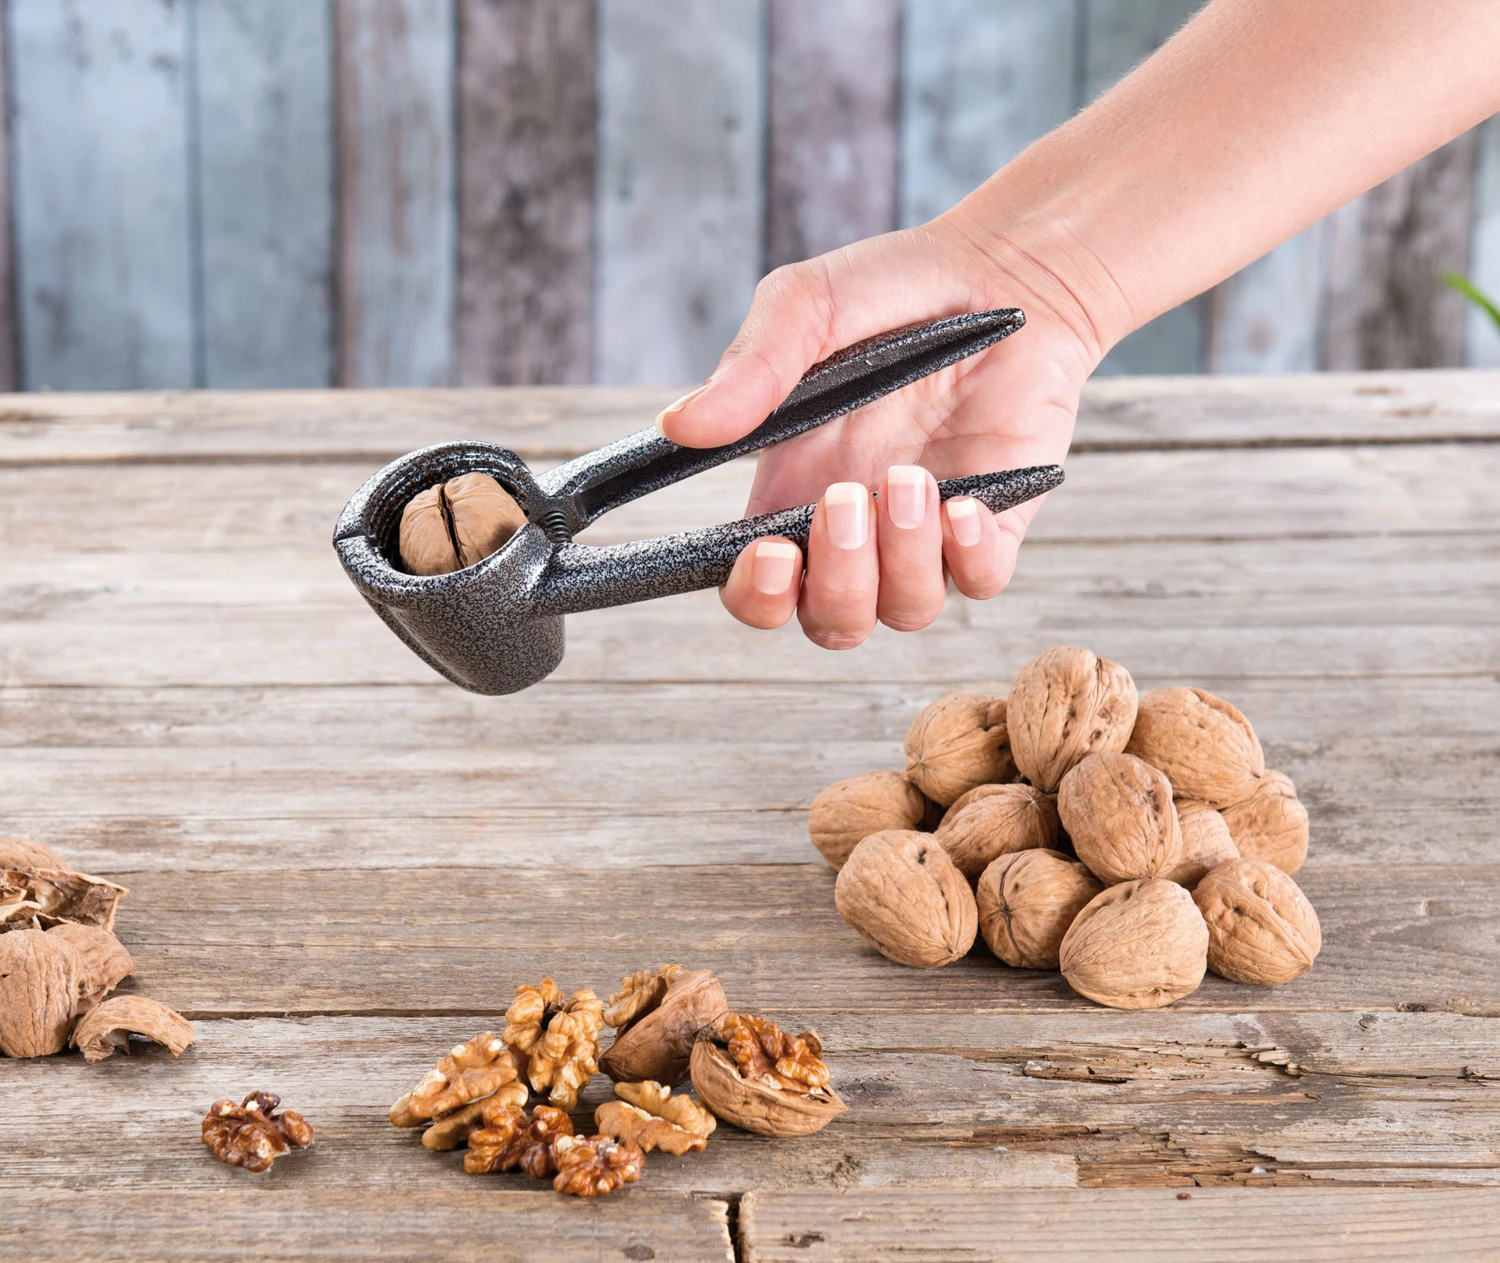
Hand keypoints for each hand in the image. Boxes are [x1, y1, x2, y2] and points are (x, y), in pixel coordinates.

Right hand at [656, 215, 1103, 647]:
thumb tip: (676, 427)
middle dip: (837, 581)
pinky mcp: (993, 522)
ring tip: (911, 477)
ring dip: (903, 560)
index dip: (758, 597)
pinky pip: (980, 581)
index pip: (760, 591)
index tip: (770, 553)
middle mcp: (857, 530)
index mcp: (791, 494)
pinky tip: (964, 500)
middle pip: (831, 621)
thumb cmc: (890, 290)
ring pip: (904, 610)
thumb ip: (749, 370)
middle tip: (846, 499)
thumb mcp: (806, 309)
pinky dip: (969, 556)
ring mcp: (926, 533)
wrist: (1000, 266)